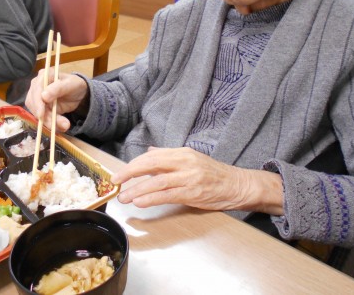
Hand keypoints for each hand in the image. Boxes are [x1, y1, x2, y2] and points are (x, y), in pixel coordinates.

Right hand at [25, 70, 88, 131]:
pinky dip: (51, 124)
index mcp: (43, 76)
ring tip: (64, 125)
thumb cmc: (74, 84)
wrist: (79, 93)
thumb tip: (43, 96)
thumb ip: (58, 88)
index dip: (37, 103)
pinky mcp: (41, 108)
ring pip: (37, 113)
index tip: (41, 115)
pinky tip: (62, 126)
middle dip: (44, 116)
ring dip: (49, 122)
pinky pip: (43, 118)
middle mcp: (37, 86)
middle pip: (33, 103)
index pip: (36, 90)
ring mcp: (37, 98)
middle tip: (56, 125)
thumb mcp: (70, 84)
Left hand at [111, 147, 283, 214]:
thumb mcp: (190, 159)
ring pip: (157, 181)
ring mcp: (189, 177)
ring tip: (124, 197)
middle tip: (116, 182)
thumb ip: (168, 157)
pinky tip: (140, 202)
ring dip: (137, 189)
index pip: (151, 156)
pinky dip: (151, 198)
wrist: (237, 185)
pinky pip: (167, 195)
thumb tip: (150, 151)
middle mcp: (184, 162)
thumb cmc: (213, 174)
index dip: (133, 165)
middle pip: (151, 164)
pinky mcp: (193, 193)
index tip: (120, 174)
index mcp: (181, 153)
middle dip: (130, 173)